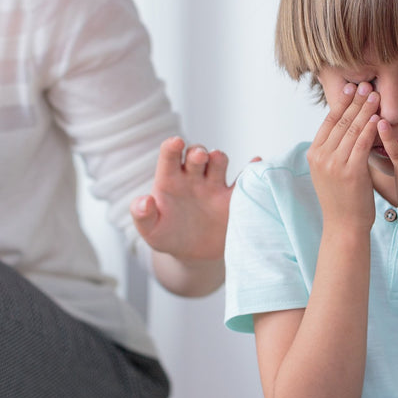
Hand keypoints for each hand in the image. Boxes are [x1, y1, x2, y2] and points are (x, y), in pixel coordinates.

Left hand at [131, 137, 241, 261]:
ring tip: (217, 161)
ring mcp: (214, 186)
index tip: (176, 143)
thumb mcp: (150, 230)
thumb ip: (142, 216)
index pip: (170, 156)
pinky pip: (243, 181)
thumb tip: (144, 201)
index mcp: (170, 180)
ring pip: (218, 162)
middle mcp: (193, 178)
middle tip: (199, 157)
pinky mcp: (232, 200)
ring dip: (218, 158)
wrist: (192, 254)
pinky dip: (251, 171)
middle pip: (197, 154)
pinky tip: (255, 163)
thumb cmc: (167, 236)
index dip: (172, 146)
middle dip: (198, 152)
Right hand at [307, 81, 380, 231]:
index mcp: (314, 153)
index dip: (341, 102)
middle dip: (355, 101)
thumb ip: (338, 150)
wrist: (344, 227)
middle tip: (367, 85)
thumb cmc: (344, 200)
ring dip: (364, 109)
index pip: (329, 121)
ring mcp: (333, 164)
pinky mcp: (349, 172)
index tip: (353, 87)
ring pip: (351, 129)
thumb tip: (353, 127)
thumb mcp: (332, 171)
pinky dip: (370, 128)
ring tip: (376, 94)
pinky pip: (361, 144)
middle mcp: (320, 156)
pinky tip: (378, 117)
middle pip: (340, 121)